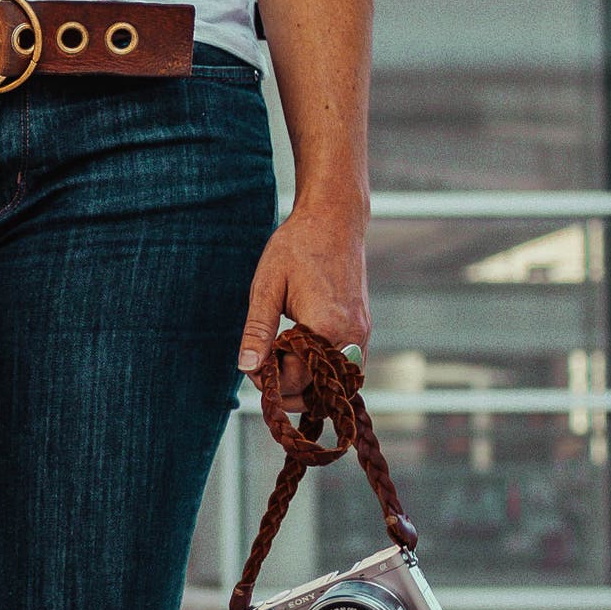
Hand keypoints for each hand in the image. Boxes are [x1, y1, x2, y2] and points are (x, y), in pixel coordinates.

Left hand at [238, 201, 369, 371]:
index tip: (251, 364)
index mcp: (326, 328)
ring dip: (305, 384)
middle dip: (286, 387)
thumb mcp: (267, 287)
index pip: (296, 380)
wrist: (334, 219)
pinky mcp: (363, 330)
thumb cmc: (297, 247)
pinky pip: (345, 369)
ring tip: (278, 362)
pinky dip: (322, 373)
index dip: (268, 380)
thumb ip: (257, 331)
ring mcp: (362, 335)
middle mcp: (351, 338)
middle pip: (318, 389)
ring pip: (334, 384)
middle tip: (261, 365)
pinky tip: (298, 358)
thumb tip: (247, 367)